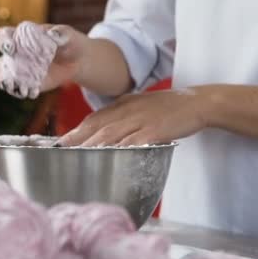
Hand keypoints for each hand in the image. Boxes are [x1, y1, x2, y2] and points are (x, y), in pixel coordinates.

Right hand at [0, 22, 88, 98]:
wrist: (76, 60)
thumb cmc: (69, 41)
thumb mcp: (68, 35)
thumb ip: (61, 33)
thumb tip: (53, 35)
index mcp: (20, 37)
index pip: (3, 36)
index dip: (3, 41)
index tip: (11, 47)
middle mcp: (14, 54)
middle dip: (0, 71)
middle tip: (12, 77)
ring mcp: (19, 70)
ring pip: (3, 79)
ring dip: (8, 85)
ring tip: (21, 89)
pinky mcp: (27, 83)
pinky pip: (18, 89)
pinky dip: (23, 92)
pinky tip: (34, 92)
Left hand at [58, 89, 209, 145]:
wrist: (197, 102)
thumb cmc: (167, 107)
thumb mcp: (139, 106)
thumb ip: (121, 117)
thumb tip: (101, 132)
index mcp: (123, 105)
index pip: (95, 118)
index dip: (77, 130)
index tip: (61, 142)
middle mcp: (129, 110)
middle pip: (98, 125)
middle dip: (78, 139)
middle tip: (60, 150)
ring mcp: (142, 120)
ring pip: (112, 133)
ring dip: (93, 144)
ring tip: (77, 155)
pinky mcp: (156, 130)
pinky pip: (135, 141)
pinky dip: (121, 148)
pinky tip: (111, 156)